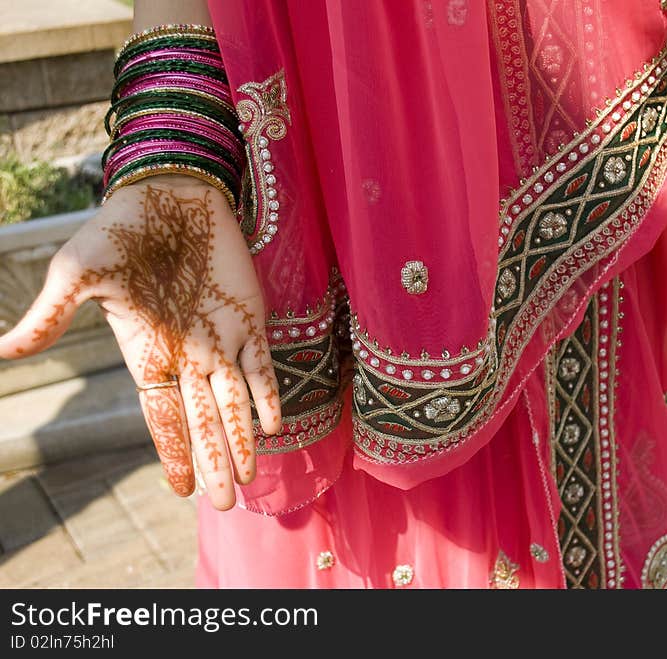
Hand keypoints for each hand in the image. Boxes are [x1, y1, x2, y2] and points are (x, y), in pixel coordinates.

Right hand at [0, 180, 281, 508]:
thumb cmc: (120, 231)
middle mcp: (186, 355)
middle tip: (224, 505)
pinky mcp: (248, 317)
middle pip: (202, 421)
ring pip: (234, 402)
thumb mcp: (78, 274)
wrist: (170, 193)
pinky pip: (260, 365)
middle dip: (213, 462)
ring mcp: (219, 339)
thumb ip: (51, 318)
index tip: (182, 491)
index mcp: (146, 353)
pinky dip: (266, 395)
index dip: (172, 453)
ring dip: (242, 440)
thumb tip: (2, 353)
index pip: (161, 416)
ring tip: (250, 481)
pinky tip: (273, 427)